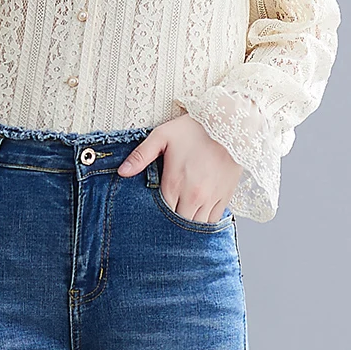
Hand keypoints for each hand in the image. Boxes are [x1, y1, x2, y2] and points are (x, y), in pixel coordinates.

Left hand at [117, 114, 243, 223]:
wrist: (228, 123)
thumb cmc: (193, 129)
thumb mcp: (162, 136)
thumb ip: (141, 155)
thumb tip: (122, 172)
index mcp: (174, 184)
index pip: (161, 215)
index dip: (155, 218)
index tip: (150, 217)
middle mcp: (193, 196)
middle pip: (178, 225)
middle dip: (170, 226)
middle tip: (163, 222)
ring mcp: (211, 199)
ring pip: (197, 226)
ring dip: (188, 226)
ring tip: (180, 221)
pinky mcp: (225, 197)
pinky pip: (214, 221)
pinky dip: (205, 223)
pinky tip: (197, 217)